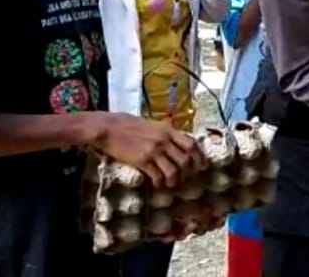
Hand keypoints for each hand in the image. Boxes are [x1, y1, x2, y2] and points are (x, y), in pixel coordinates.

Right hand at [88, 113, 207, 188]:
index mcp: (168, 130)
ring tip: (170, 184)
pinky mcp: (142, 161)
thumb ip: (164, 134)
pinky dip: (160, 183)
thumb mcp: (151, 125)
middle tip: (185, 179)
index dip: (199, 157)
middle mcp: (164, 140)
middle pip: (186, 160)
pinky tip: (157, 184)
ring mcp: (154, 150)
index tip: (201, 166)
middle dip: (188, 172)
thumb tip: (175, 144)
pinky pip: (158, 176)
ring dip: (174, 180)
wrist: (107, 127)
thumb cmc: (126, 124)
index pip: (191, 144)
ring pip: (174, 171)